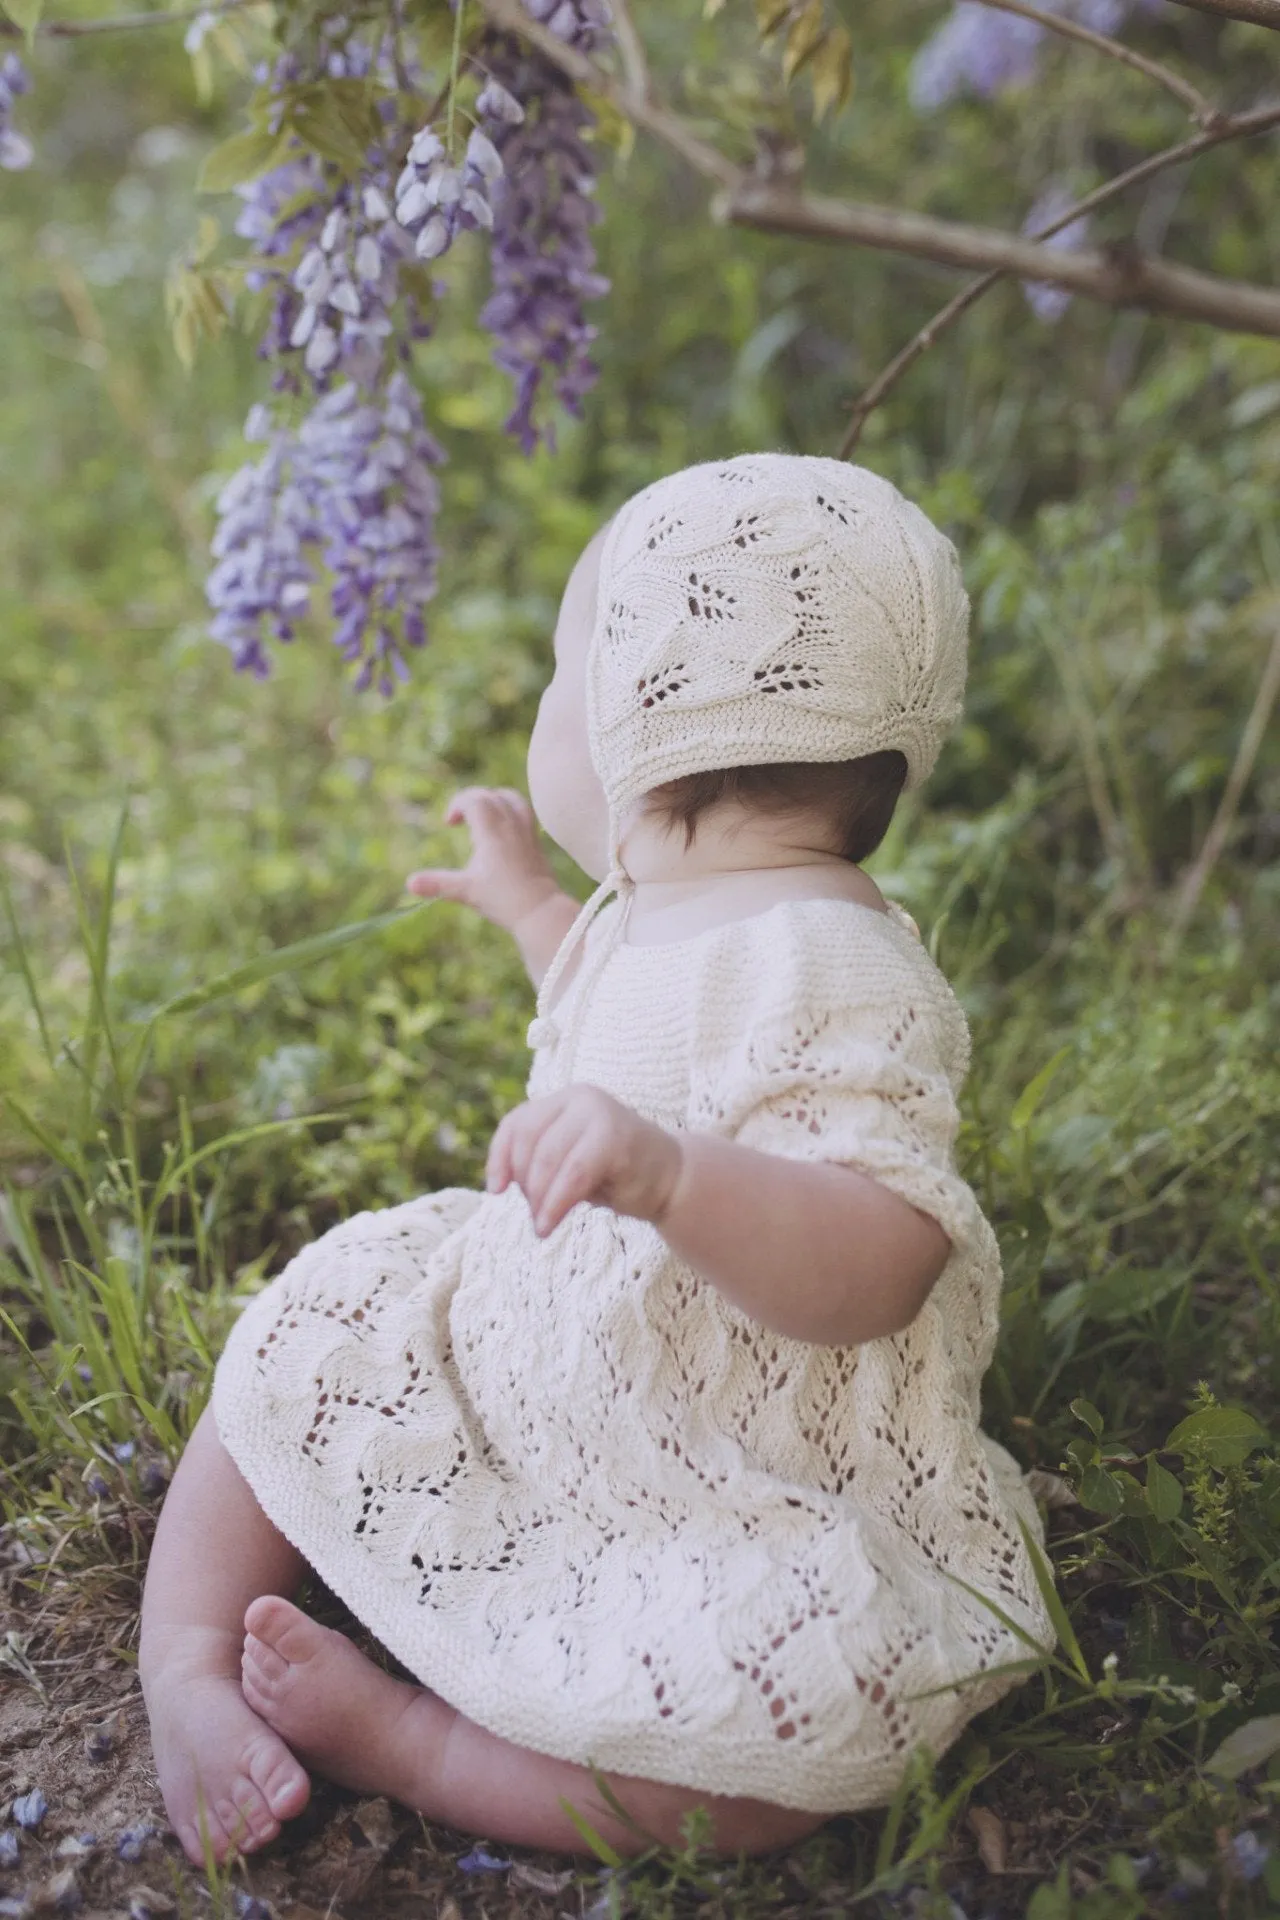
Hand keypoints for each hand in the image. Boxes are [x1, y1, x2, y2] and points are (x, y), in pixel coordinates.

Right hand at [406, 787, 561, 935]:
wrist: (540, 910)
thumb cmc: (502, 900)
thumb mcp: (465, 891)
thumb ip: (437, 883)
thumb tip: (409, 882)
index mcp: (492, 832)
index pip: (474, 799)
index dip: (458, 804)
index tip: (450, 823)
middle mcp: (510, 825)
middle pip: (490, 795)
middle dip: (470, 800)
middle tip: (459, 820)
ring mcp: (526, 831)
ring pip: (511, 798)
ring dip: (492, 799)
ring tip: (481, 815)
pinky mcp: (536, 840)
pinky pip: (524, 811)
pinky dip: (510, 808)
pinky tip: (502, 827)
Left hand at [486, 1084, 684, 1237]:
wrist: (672, 1179)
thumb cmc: (615, 1174)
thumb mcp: (569, 1163)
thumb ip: (539, 1162)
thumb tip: (499, 1182)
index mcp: (563, 1100)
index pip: (517, 1123)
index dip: (499, 1157)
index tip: (495, 1191)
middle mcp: (580, 1098)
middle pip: (529, 1141)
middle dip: (525, 1183)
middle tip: (534, 1215)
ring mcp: (598, 1113)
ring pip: (547, 1157)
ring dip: (538, 1199)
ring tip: (542, 1226)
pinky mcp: (615, 1137)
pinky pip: (573, 1173)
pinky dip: (555, 1203)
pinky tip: (549, 1225)